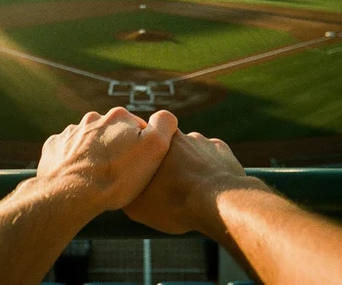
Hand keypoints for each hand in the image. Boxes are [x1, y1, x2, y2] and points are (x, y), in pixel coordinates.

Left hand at [36, 107, 177, 211]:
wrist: (72, 194)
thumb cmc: (117, 175)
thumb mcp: (154, 149)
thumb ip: (164, 125)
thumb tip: (166, 116)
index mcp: (118, 117)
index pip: (138, 129)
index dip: (143, 149)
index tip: (140, 168)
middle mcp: (93, 119)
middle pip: (112, 134)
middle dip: (116, 150)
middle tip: (120, 175)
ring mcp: (71, 132)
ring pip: (88, 142)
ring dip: (94, 154)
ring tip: (98, 178)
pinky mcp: (54, 147)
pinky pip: (66, 151)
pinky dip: (73, 161)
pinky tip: (78, 176)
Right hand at [124, 130, 263, 234]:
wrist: (219, 205)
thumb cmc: (175, 204)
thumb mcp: (137, 206)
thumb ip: (126, 190)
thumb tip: (118, 190)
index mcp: (157, 143)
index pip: (144, 141)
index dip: (144, 156)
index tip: (146, 171)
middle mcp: (180, 135)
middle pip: (169, 147)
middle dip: (168, 163)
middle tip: (168, 186)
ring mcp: (203, 141)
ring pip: (192, 152)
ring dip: (190, 166)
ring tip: (191, 191)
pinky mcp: (222, 150)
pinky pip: (212, 157)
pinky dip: (210, 170)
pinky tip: (209, 188)